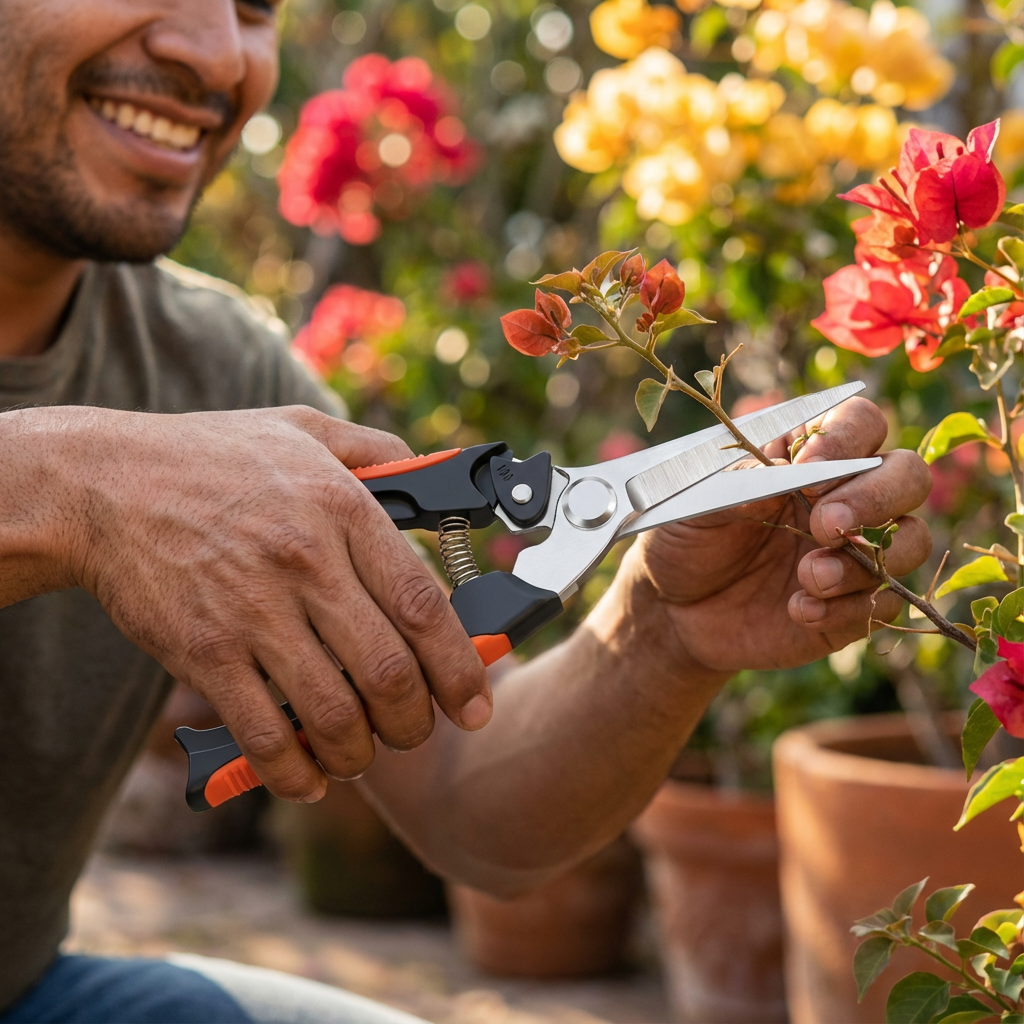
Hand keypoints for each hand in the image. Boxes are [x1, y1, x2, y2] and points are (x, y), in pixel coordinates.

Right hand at [2, 405, 490, 800]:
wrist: (101, 483)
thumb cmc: (211, 456)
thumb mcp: (303, 429)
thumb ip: (377, 448)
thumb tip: (434, 479)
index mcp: (342, 509)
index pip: (424, 604)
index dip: (461, 667)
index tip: (474, 703)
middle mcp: (305, 562)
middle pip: (389, 671)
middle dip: (416, 721)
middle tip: (417, 730)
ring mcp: (251, 611)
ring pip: (333, 713)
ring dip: (360, 753)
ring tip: (362, 753)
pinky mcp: (202, 651)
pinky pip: (263, 733)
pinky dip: (294, 772)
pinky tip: (308, 778)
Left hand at [630, 397, 932, 673]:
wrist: (676, 609)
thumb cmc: (688, 539)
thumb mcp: (699, 504)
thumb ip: (743, 484)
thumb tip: (789, 473)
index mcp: (809, 456)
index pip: (861, 422)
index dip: (847, 439)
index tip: (808, 470)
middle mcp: (847, 496)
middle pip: (908, 475)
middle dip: (877, 497)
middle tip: (824, 524)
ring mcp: (858, 551)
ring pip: (914, 540)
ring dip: (865, 560)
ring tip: (809, 576)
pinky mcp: (856, 604)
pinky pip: (887, 603)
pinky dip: (848, 610)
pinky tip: (799, 611)